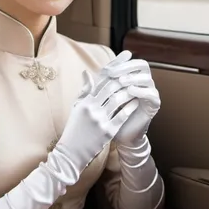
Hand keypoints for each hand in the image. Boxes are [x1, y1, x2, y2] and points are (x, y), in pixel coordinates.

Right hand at [45, 68, 138, 184]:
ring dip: (129, 91)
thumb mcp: (76, 108)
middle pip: (110, 86)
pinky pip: (121, 116)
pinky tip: (136, 102)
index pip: (101, 78)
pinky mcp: (107, 132)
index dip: (114, 65)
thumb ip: (84, 91)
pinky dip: (130, 107)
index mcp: (84, 101)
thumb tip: (87, 72)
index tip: (125, 56)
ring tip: (137, 86)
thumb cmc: (74, 129)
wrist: (71, 153)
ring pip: (117, 99)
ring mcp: (99, 120)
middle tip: (135, 68)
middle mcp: (91, 108)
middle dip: (124, 75)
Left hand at [97, 51, 160, 145]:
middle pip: (141, 65)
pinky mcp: (154, 104)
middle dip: (126, 67)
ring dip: (133, 78)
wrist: (120, 135)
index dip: (118, 63)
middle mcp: (142, 82)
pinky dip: (142, 91)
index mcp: (132, 77)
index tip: (105, 69)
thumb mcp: (100, 101)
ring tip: (121, 81)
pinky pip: (151, 94)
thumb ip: (94, 87)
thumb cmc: (109, 116)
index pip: (128, 63)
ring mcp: (149, 92)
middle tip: (113, 73)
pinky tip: (131, 91)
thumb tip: (84, 71)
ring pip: (147, 78)